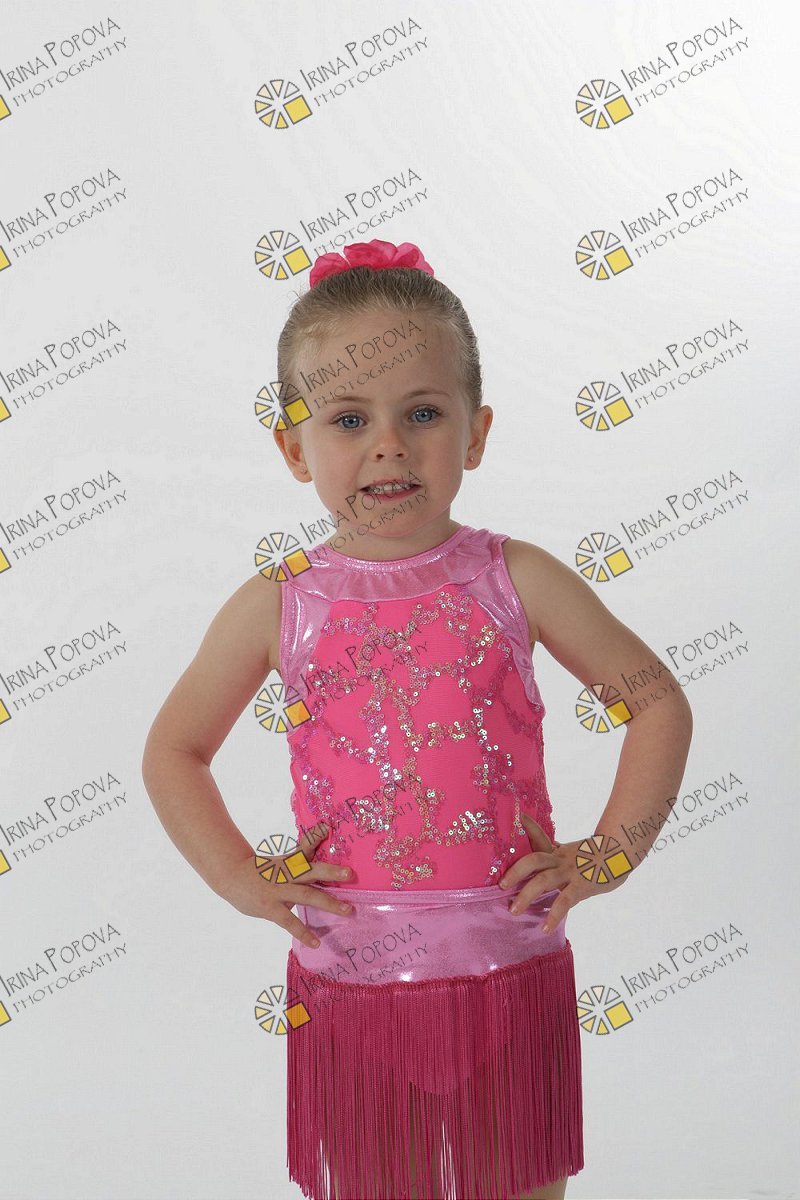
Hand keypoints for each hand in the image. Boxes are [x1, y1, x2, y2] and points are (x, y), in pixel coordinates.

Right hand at [219, 822, 353, 949]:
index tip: (327, 828)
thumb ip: (299, 857)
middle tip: (350, 874)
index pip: (304, 846)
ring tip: (347, 910)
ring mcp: (278, 891)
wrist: (230, 877)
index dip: (315, 836)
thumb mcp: (280, 861)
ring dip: (328, 902)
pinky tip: (316, 942)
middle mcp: (286, 873)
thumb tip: (318, 843)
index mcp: (288, 861)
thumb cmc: (260, 870)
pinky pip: (289, 922)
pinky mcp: (271, 908)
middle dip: (331, 872)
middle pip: (311, 870)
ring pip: (306, 895)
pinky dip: (303, 932)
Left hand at [499, 812, 629, 931]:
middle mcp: (561, 860)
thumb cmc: (597, 857)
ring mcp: (571, 872)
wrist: (623, 858)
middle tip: (501, 886)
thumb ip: (558, 852)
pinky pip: (564, 901)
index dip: (528, 828)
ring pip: (543, 880)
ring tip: (514, 910)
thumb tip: (544, 847)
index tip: (518, 818)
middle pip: (533, 860)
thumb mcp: (575, 852)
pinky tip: (545, 928)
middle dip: (515, 872)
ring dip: (526, 895)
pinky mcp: (581, 886)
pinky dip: (554, 915)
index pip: (540, 838)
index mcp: (559, 852)